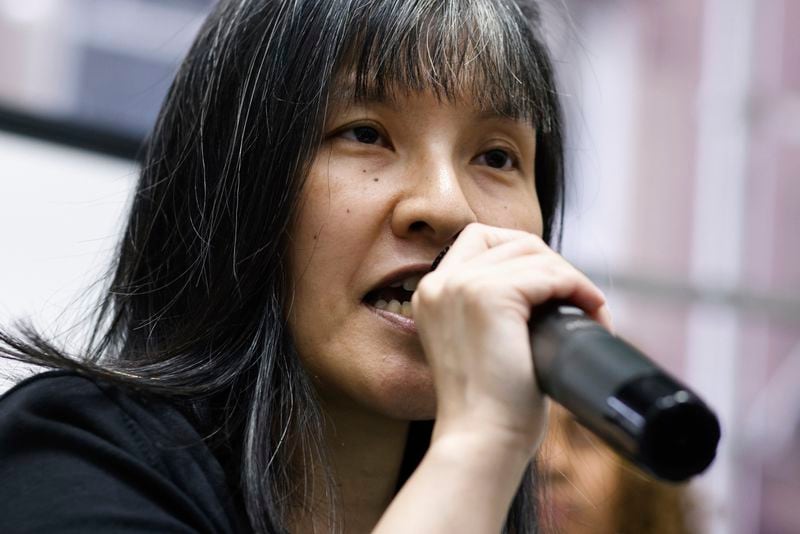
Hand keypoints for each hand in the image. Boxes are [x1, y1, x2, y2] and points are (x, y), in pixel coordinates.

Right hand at [412, 223, 611, 456]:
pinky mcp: (487, 296)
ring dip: (572, 279)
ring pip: (535, 254)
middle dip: (553, 266)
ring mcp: (461, 286)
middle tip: (577, 303)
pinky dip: (579, 290)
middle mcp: (439, 283)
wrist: (482, 441)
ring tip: (589, 313)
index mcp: (432, 293)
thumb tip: (548, 285)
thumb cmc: (490, 406)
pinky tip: (591, 314)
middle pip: (512, 241)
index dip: (523, 255)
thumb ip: (494, 308)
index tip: (550, 290)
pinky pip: (549, 274)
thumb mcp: (481, 343)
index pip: (481, 240)